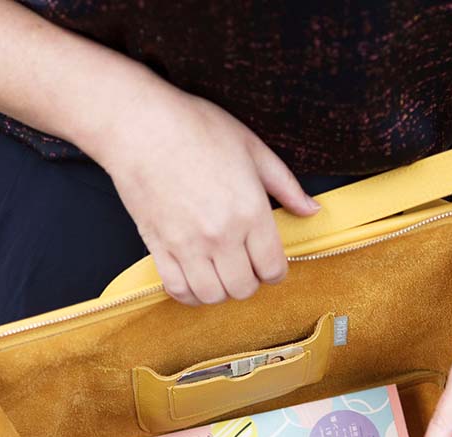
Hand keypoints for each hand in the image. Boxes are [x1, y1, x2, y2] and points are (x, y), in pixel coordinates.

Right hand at [86, 75, 320, 305]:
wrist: (140, 125)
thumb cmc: (196, 128)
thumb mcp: (253, 149)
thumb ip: (286, 186)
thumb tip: (311, 210)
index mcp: (250, 212)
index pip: (273, 269)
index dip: (275, 272)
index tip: (268, 264)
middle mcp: (221, 235)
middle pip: (244, 288)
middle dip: (249, 282)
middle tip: (244, 267)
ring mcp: (188, 244)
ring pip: (213, 296)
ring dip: (221, 291)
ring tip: (220, 274)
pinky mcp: (159, 247)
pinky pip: (178, 290)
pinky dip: (189, 294)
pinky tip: (194, 281)